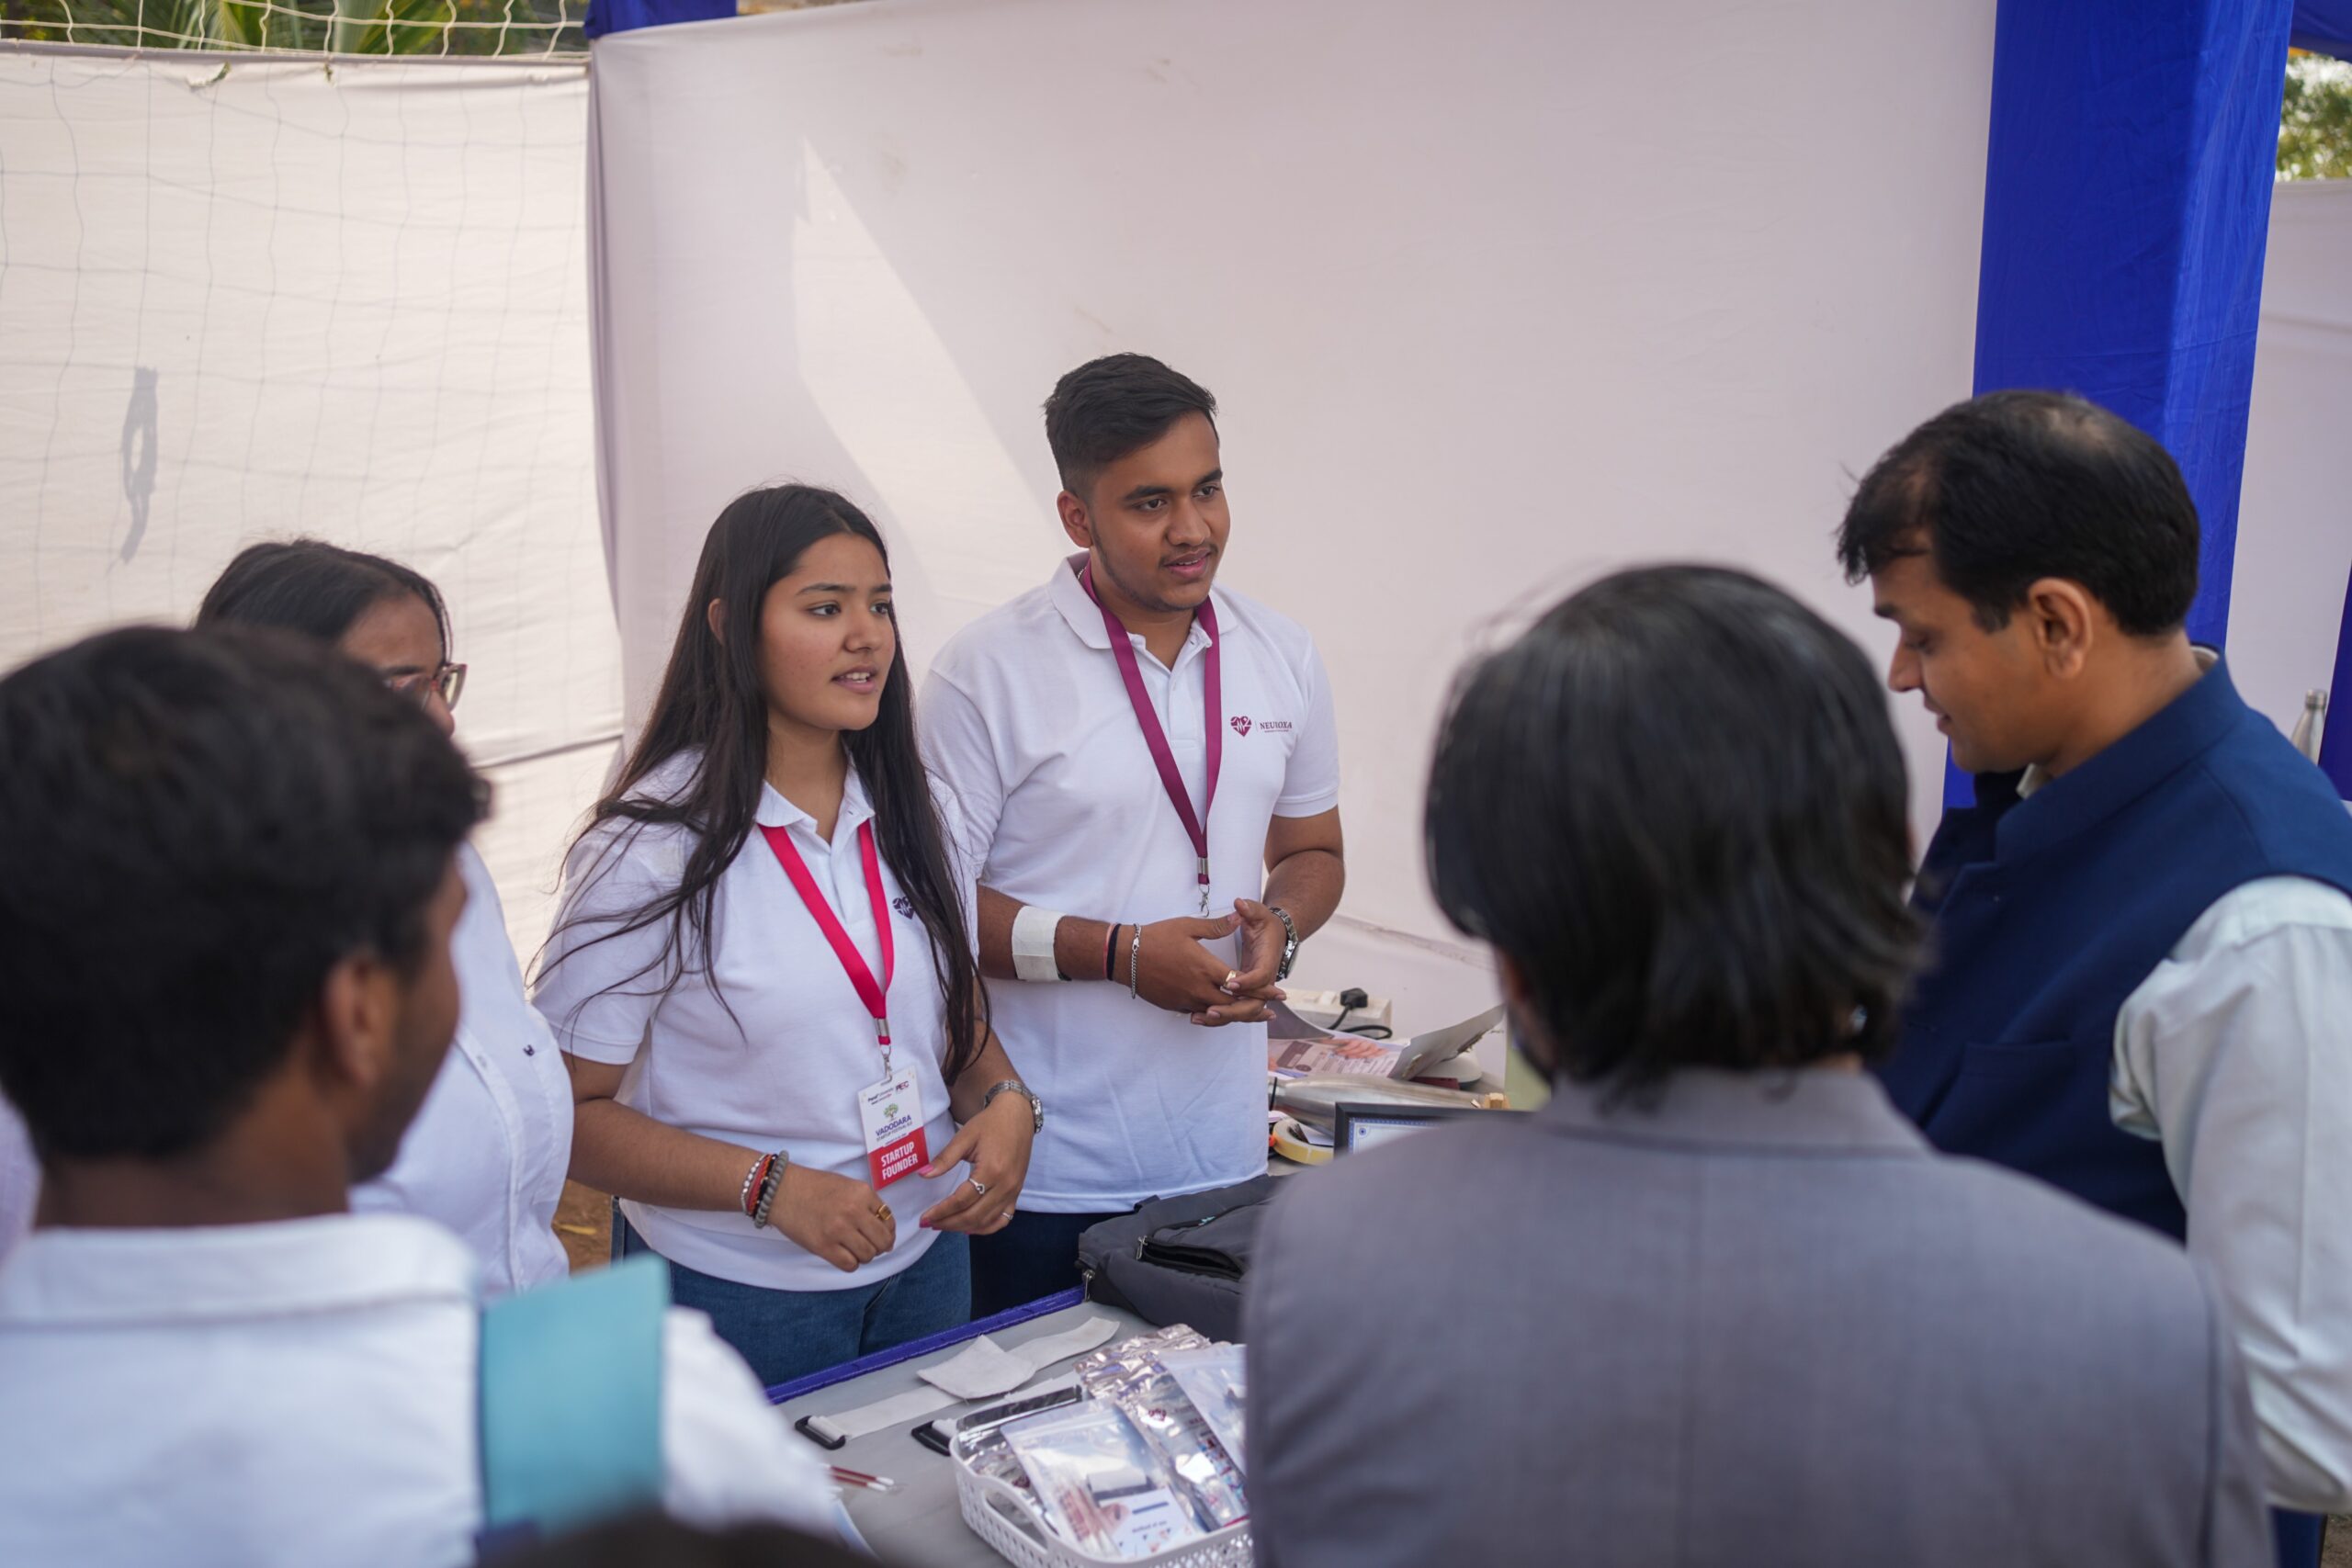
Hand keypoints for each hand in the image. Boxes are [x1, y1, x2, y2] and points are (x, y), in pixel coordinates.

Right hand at [771, 1163, 897, 1273]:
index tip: (880, 1235)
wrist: (782, 1190)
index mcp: (862, 1193)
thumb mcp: (848, 1186)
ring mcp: (838, 1230)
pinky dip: (850, 1263)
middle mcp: (853, 1211)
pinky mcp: (823, 1246)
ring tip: (852, 1248)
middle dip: (880, 1247)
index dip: (888, 1231)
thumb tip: (887, 1238)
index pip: (889, 1220)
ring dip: (864, 1255)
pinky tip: (843, 1254)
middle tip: (869, 1245)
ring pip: (868, 1255)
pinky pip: (849, 1265)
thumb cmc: (815, 1187)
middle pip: (882, 1241)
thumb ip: (868, 1206)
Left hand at [915, 1093, 1033, 1233]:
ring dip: (963, 1227)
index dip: (941, 1211)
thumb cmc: (990, 1124)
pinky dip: (986, 1228)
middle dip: (948, 1223)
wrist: (1017, 1115)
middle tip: (929, 1224)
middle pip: (973, 1216)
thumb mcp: (964, 1137)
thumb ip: (944, 1159)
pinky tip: (970, 1228)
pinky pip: (1003, 1219)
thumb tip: (923, 1175)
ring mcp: (1013, 1191)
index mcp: (991, 1171)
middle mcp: (1005, 1185)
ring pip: (987, 1221)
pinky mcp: (1017, 1192)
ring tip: (944, 1226)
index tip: (924, 1217)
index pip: (961, 1200)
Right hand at [1131, 913, 1285, 1025]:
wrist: (1124, 956)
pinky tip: (1220, 1012)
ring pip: (1216, 1013)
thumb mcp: (1188, 926)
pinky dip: (1213, 1014)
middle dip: (1254, 1008)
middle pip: (1233, 1006)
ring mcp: (1185, 999)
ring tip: (1252, 1016)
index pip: (1241, 984)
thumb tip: (1238, 917)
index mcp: (1205, 968)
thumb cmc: (1156, 937)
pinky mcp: (1174, 1005)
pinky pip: (1199, 1013)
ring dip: (1235, 1015)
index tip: (1278, 993)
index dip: (1262, 989)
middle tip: (1271, 1011)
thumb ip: (1216, 926)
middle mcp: (1198, 988)